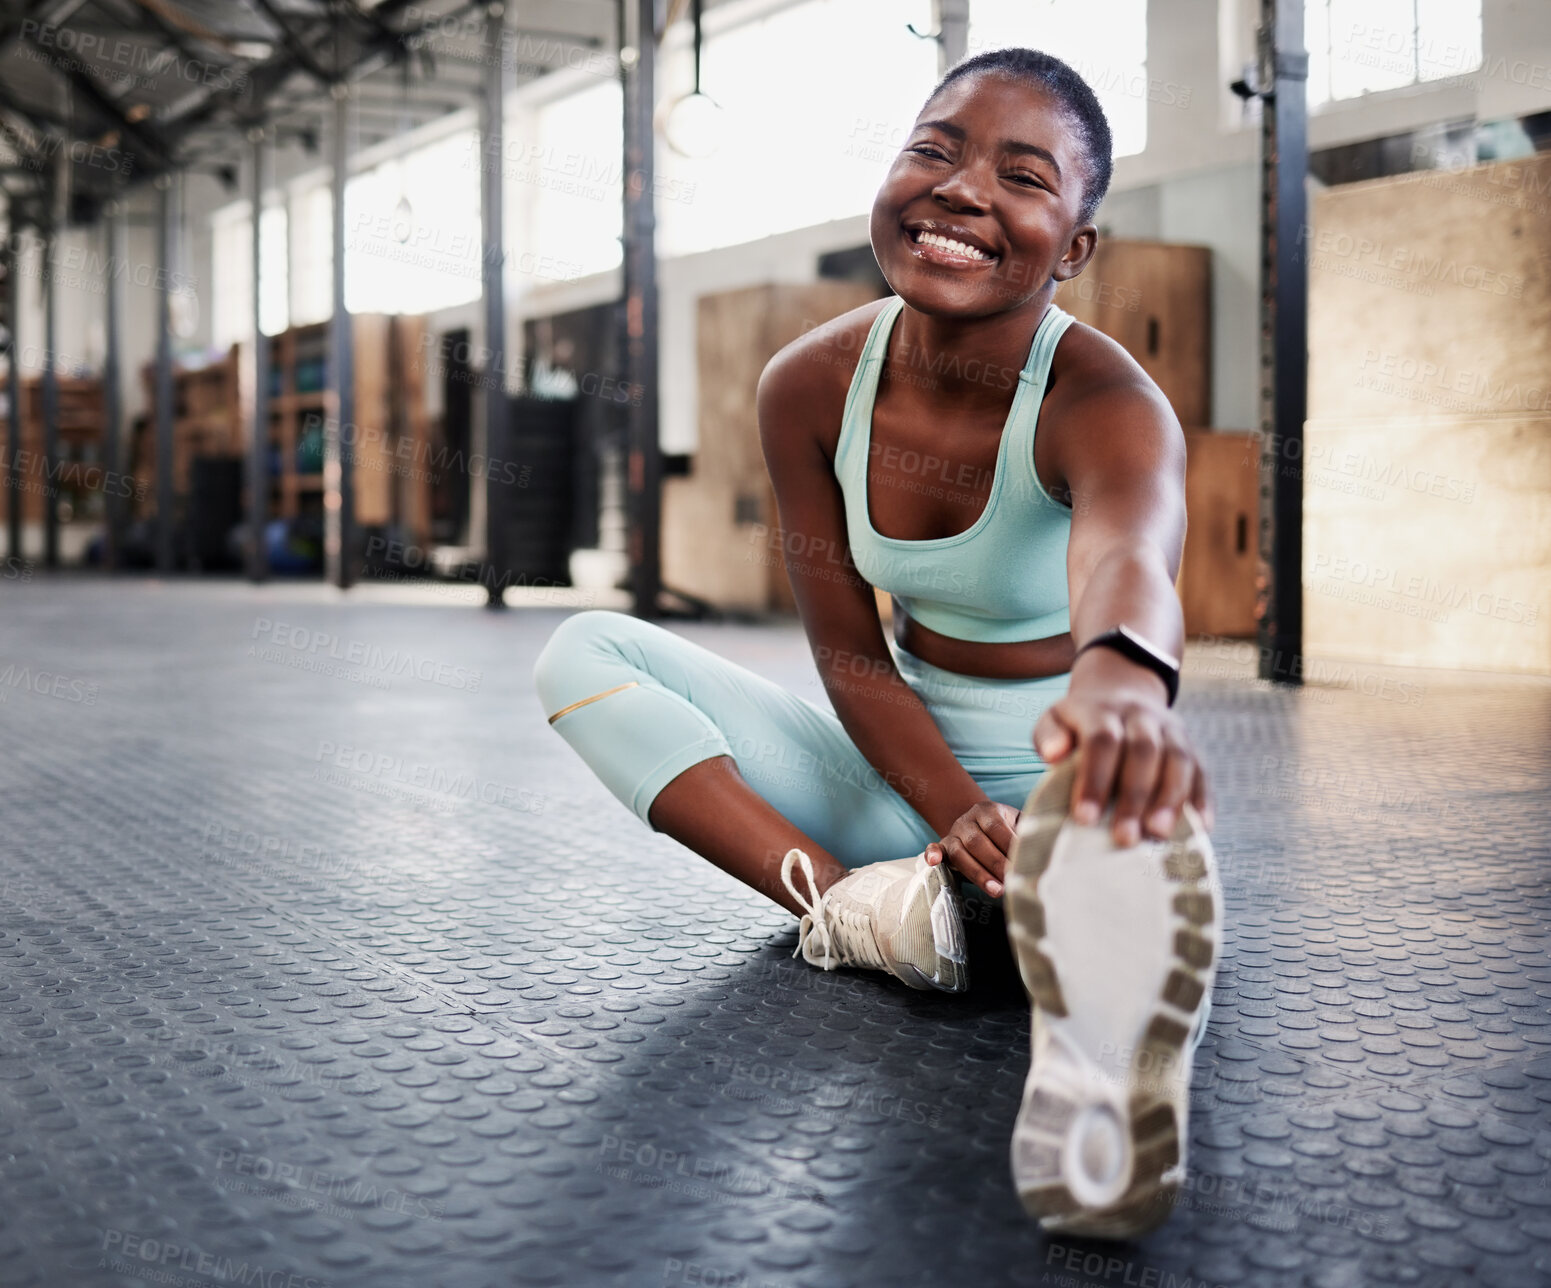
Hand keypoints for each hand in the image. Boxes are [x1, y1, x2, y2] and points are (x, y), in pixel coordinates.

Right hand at [923, 800, 1020, 898]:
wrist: (981, 826)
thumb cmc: (1006, 831)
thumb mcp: (1017, 825)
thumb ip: (1028, 833)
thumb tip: (1044, 848)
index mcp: (988, 810)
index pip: (997, 827)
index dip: (1009, 846)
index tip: (1023, 864)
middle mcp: (967, 820)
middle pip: (977, 842)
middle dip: (996, 864)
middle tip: (1013, 882)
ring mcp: (953, 833)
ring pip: (960, 853)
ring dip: (978, 874)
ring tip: (996, 891)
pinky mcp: (943, 846)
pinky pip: (934, 848)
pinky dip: (932, 854)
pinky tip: (934, 862)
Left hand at [1032, 651, 1212, 847]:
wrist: (1120, 693)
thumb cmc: (1080, 724)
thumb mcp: (1055, 720)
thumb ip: (1049, 736)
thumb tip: (1053, 755)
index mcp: (1103, 709)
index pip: (1102, 741)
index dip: (1095, 780)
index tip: (1084, 818)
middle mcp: (1141, 715)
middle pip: (1144, 751)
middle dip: (1135, 797)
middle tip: (1124, 838)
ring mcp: (1171, 728)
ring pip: (1179, 759)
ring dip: (1171, 799)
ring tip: (1159, 834)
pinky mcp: (1192, 746)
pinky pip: (1203, 771)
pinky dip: (1202, 800)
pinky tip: (1200, 828)